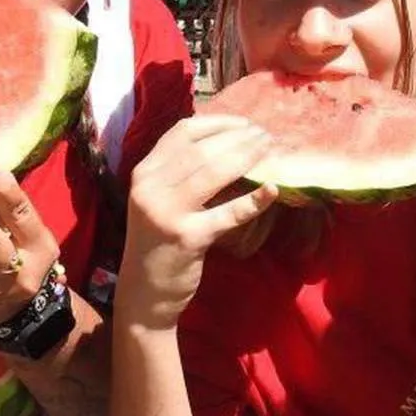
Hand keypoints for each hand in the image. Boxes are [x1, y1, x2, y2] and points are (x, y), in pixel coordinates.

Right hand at [120, 115, 278, 328]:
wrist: (143, 293)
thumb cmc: (158, 242)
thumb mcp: (159, 200)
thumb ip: (180, 174)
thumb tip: (227, 143)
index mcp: (144, 172)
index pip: (183, 132)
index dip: (218, 122)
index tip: (245, 124)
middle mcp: (150, 187)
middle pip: (202, 148)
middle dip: (239, 137)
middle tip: (267, 135)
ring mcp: (167, 212)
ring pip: (214, 172)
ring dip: (248, 157)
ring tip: (271, 151)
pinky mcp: (188, 237)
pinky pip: (227, 213)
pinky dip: (253, 201)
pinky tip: (272, 190)